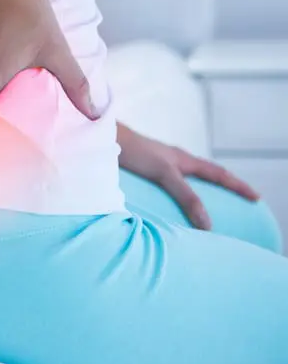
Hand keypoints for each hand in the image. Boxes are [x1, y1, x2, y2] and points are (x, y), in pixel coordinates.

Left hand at [118, 124, 260, 229]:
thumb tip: (208, 223)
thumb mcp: (165, 174)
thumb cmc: (136, 152)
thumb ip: (186, 196)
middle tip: (240, 198)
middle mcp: (176, 160)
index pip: (219, 174)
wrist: (106, 140)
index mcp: (185, 160)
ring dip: (202, 188)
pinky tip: (173, 200)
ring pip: (188, 177)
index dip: (238, 186)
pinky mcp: (147, 168)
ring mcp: (161, 163)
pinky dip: (180, 190)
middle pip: (207, 173)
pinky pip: (171, 181)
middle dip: (225, 186)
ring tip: (210, 202)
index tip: (256, 197)